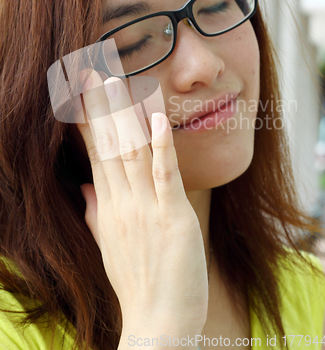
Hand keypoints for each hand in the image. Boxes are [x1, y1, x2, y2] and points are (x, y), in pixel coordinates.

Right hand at [74, 69, 208, 331]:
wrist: (159, 323)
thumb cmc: (138, 282)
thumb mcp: (109, 245)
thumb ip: (95, 212)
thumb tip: (84, 187)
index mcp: (107, 206)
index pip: (95, 153)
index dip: (88, 121)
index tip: (79, 94)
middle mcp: (121, 202)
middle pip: (107, 145)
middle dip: (97, 107)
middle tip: (87, 73)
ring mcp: (145, 208)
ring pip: (131, 152)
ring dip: (122, 115)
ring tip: (111, 82)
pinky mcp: (172, 217)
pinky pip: (164, 176)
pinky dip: (161, 147)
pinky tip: (156, 120)